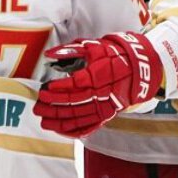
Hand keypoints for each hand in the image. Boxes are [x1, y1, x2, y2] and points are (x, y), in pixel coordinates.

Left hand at [34, 32, 162, 137]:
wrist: (139, 69)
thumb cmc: (113, 55)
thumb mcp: (93, 46)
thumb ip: (70, 50)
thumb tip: (49, 53)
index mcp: (98, 75)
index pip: (73, 85)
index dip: (57, 89)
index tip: (44, 89)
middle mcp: (102, 93)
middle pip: (74, 103)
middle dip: (53, 107)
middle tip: (38, 106)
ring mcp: (105, 106)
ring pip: (79, 117)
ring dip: (59, 121)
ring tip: (43, 121)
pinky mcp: (107, 115)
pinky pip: (89, 127)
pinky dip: (74, 130)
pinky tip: (60, 130)